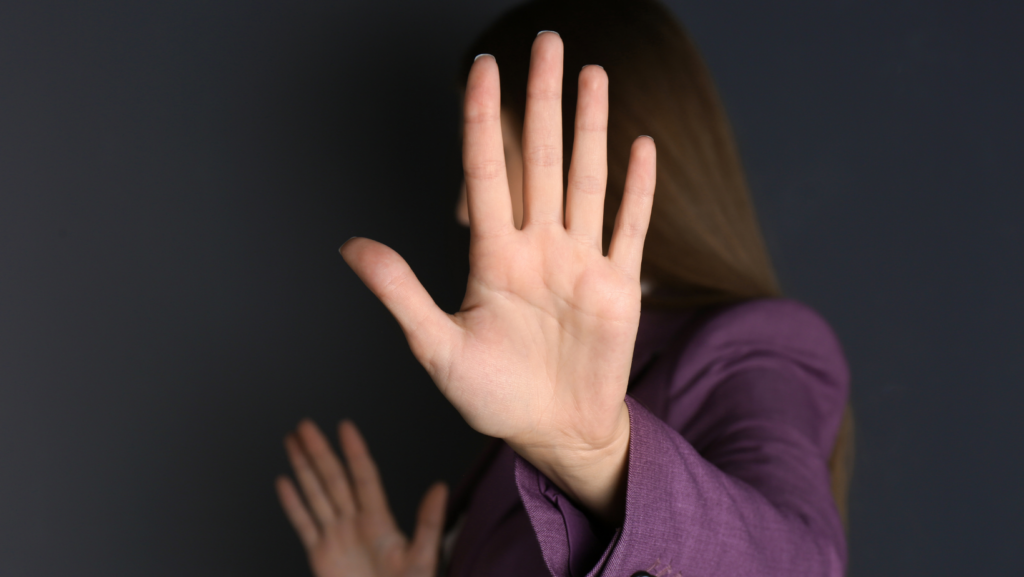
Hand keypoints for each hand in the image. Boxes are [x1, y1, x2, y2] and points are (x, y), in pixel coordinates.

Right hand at [276, 420, 447, 576]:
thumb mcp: (423, 558)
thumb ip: (428, 523)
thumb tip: (440, 488)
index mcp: (380, 521)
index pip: (364, 477)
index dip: (354, 452)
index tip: (345, 427)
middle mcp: (355, 522)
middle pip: (334, 479)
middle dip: (320, 452)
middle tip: (305, 426)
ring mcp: (336, 537)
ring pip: (316, 494)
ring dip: (303, 468)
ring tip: (293, 442)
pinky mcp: (320, 554)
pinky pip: (303, 524)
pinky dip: (292, 504)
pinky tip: (284, 483)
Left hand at [340, 33, 654, 522]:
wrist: (553, 432)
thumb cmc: (494, 397)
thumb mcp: (437, 348)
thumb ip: (401, 293)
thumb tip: (350, 245)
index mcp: (494, 258)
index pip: (487, 173)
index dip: (484, 120)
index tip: (482, 68)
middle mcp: (539, 249)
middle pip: (542, 160)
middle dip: (543, 101)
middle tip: (546, 42)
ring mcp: (581, 263)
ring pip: (588, 180)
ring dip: (593, 128)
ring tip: (593, 75)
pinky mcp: (619, 287)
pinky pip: (630, 228)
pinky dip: (639, 189)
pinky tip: (642, 146)